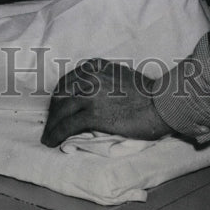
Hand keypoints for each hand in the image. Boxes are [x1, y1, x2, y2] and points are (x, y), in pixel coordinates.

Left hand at [41, 58, 171, 146]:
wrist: (161, 104)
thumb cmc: (147, 93)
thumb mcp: (119, 76)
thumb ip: (101, 80)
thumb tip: (90, 94)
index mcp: (95, 66)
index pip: (67, 81)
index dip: (59, 97)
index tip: (56, 109)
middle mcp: (89, 76)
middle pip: (60, 95)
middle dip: (53, 112)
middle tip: (50, 125)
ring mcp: (90, 94)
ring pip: (60, 111)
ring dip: (51, 126)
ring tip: (48, 137)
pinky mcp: (93, 114)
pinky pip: (66, 126)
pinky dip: (56, 135)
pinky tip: (52, 142)